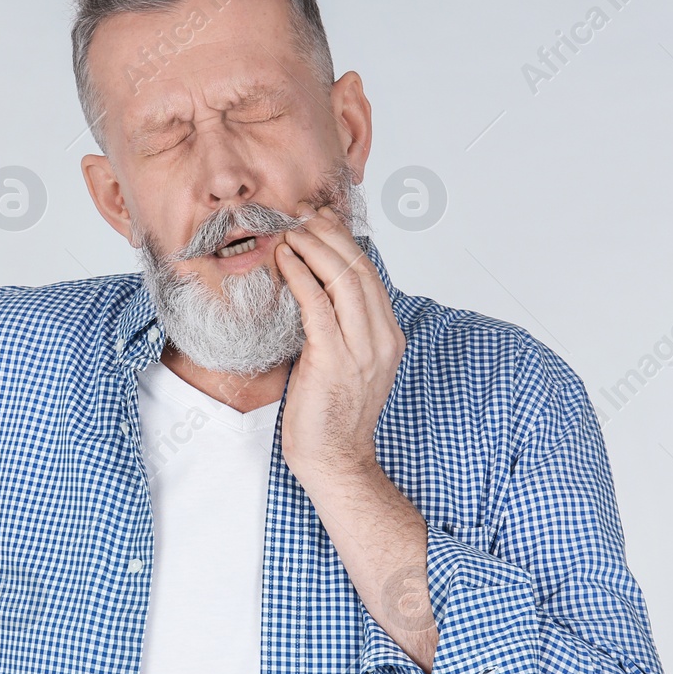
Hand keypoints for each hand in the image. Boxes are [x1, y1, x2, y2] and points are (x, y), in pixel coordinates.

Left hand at [273, 203, 405, 490]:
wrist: (335, 460)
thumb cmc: (330, 414)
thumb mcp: (344, 361)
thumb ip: (339, 327)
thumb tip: (315, 289)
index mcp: (388, 337)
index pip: (369, 275)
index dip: (343, 242)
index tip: (319, 220)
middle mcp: (381, 338)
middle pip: (359, 269)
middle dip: (329, 235)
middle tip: (302, 214)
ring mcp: (361, 349)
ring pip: (343, 280)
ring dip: (314, 248)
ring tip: (290, 230)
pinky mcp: (334, 359)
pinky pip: (317, 305)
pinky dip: (300, 276)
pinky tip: (284, 261)